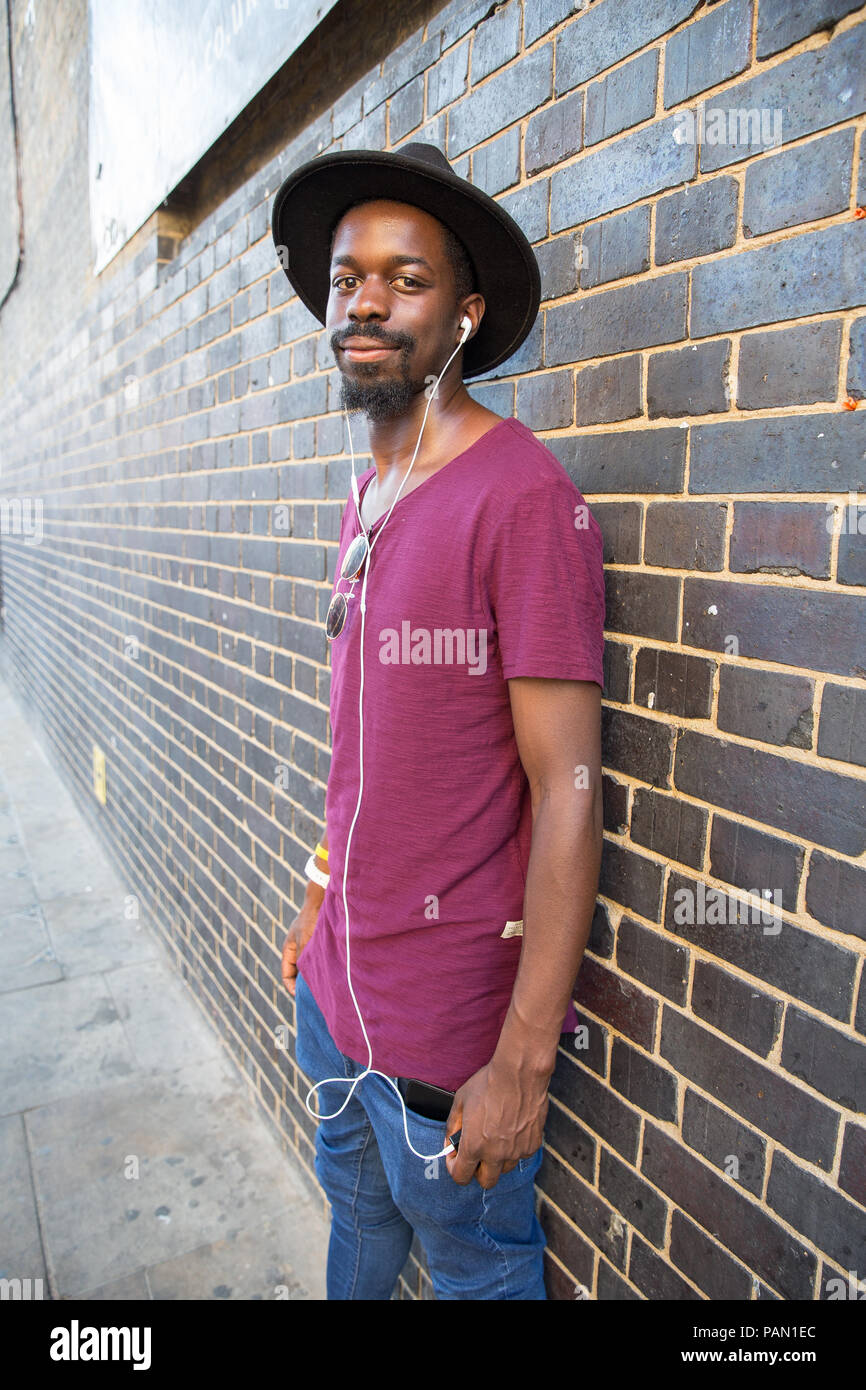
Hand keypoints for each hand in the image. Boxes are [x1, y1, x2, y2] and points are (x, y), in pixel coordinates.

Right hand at [281, 893, 321, 995]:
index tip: (301, 997)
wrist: (322, 898)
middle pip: (298, 974)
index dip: (292, 988)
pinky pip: (319, 960)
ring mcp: (309, 945)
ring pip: (310, 967)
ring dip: (315, 977)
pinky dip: (324, 968)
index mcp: (289, 950)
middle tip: (315, 997)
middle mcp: (298, 949)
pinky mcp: (320, 943)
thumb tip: (306, 980)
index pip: (286, 976)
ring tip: (326, 987)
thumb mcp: (305, 941)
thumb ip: (304, 960)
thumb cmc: (312, 918)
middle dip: (304, 985)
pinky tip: (334, 973)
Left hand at [444, 1054, 548, 1188]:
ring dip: (497, 1159)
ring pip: (504, 1168)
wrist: (519, 1073)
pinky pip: (521, 1155)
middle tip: (476, 1154)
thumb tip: (450, 1142)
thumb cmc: (488, 1083)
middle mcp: (495, 1154)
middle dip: (478, 1171)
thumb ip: (452, 1126)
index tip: (455, 1158)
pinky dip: (515, 1148)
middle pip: (486, 1181)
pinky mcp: (532, 1144)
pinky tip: (512, 1128)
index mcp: (474, 1145)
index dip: (454, 1168)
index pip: (460, 1176)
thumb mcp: (460, 1101)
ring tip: (496, 1137)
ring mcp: (516, 1151)